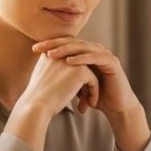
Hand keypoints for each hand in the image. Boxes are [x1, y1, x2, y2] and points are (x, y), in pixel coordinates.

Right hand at [21, 46, 99, 117]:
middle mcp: (61, 51)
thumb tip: (64, 72)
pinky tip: (90, 105)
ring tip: (87, 102)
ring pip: (89, 73)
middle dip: (85, 81)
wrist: (36, 106)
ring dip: (89, 88)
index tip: (75, 90)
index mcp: (50, 51)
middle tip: (86, 97)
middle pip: (80, 65)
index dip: (75, 74)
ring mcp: (72, 59)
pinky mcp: (81, 70)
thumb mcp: (43, 77)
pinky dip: (94, 93)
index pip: (70, 59)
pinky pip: (93, 81)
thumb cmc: (37, 98)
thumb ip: (53, 69)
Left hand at [33, 38, 150, 150]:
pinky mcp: (112, 62)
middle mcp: (95, 50)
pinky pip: (95, 57)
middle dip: (54, 44)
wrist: (116, 108)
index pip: (66, 44)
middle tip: (39, 47)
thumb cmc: (96, 97)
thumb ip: (65, 74)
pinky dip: (82, 58)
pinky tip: (69, 61)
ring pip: (83, 47)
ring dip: (66, 50)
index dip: (50, 45)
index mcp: (87, 53)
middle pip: (73, 42)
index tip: (34, 49)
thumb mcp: (76, 84)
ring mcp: (105, 54)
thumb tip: (43, 70)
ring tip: (52, 54)